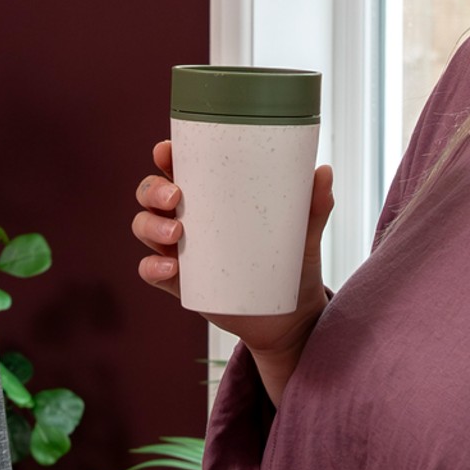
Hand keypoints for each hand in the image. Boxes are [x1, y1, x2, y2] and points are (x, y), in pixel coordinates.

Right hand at [132, 142, 334, 366]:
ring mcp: (179, 252)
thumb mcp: (303, 233)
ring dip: (150, 226)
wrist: (289, 319)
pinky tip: (169, 269)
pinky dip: (151, 267)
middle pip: (151, 194)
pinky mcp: (179, 284)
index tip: (167, 150)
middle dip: (153, 190)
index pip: (179, 167)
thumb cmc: (291, 264)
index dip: (166, 155)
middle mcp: (188, 219)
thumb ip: (314, 204)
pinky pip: (150, 272)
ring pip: (144, 227)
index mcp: (212, 197)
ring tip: (175, 235)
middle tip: (176, 197)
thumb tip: (324, 172)